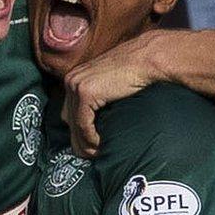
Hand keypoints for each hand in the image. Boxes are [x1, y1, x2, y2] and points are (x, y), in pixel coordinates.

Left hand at [62, 33, 162, 156]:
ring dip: (86, 143)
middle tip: (93, 155)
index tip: (91, 146)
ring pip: (75, 124)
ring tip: (99, 154)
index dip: (78, 131)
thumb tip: (99, 122)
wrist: (146, 59)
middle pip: (68, 120)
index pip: (70, 111)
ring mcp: (76, 85)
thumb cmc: (135, 71)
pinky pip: (83, 124)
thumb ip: (100, 98)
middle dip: (79, 141)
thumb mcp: (111, 85)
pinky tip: (102, 144)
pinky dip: (91, 137)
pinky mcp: (85, 93)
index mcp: (75, 78)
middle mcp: (71, 80)